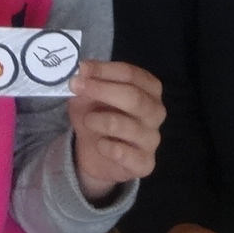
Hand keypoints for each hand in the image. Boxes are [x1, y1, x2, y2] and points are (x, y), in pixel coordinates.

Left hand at [67, 60, 163, 198]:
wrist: (96, 154)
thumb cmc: (97, 116)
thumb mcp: (88, 96)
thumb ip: (87, 83)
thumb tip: (83, 72)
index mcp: (148, 89)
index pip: (132, 75)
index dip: (106, 70)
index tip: (82, 69)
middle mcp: (156, 112)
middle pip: (135, 98)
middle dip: (103, 90)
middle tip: (77, 88)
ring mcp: (152, 139)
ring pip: (129, 126)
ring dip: (101, 120)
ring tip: (87, 120)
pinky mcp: (145, 163)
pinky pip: (125, 153)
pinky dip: (106, 147)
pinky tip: (99, 144)